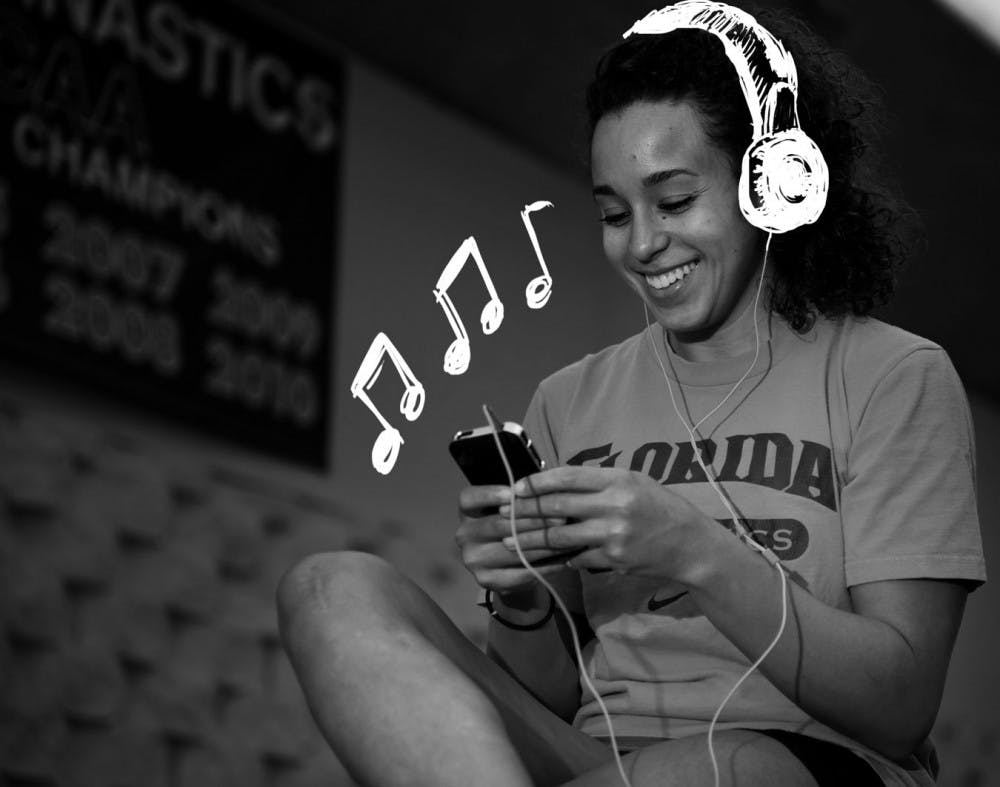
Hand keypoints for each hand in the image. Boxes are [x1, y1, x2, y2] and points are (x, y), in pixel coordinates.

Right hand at [454, 484, 576, 596]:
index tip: (513, 493)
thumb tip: (548, 491)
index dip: (490, 494)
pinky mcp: (487, 580)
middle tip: (561, 516)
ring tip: (567, 536)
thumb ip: (520, 500)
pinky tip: (564, 558)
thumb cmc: (512, 529)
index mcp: (466, 512)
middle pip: (498, 524)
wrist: (508, 570)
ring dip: (544, 542)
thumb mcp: (510, 510)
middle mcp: (464, 535)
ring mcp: (473, 560)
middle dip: (533, 519)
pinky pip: (521, 571)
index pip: (469, 498)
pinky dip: (546, 564)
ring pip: (513, 549)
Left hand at [500, 466, 721, 582]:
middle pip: (557, 506)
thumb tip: (559, 482)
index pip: (567, 477)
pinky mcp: (614, 559)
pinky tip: (544, 560)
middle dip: (526, 511)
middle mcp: (614, 505)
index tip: (516, 487)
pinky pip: (577, 558)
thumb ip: (600, 482)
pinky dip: (560, 558)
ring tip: (510, 541)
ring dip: (531, 540)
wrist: (691, 545)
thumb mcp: (635, 483)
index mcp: (617, 480)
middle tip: (504, 513)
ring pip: (560, 537)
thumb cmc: (661, 508)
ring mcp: (613, 535)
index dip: (537, 482)